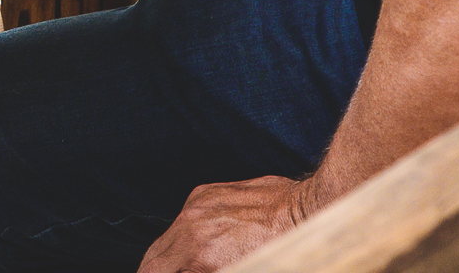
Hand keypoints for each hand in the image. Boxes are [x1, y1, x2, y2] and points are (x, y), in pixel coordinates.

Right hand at [136, 176, 310, 272]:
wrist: (306, 212)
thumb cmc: (283, 252)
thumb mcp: (246, 271)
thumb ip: (209, 271)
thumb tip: (196, 271)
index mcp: (202, 259)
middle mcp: (192, 230)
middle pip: (152, 260)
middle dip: (157, 272)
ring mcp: (195, 208)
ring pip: (164, 239)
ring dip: (169, 257)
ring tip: (183, 268)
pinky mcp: (203, 194)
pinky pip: (182, 219)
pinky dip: (185, 235)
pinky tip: (201, 244)